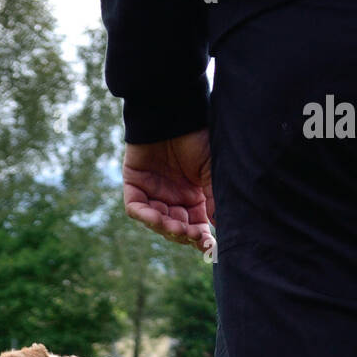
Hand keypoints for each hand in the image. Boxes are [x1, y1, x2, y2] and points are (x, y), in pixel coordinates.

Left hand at [122, 129, 214, 253]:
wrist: (173, 110)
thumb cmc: (196, 136)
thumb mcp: (211, 170)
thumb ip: (215, 199)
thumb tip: (222, 228)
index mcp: (193, 197)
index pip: (196, 227)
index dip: (201, 239)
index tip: (209, 246)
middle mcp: (173, 199)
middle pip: (177, 229)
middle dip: (185, 235)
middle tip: (194, 236)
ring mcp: (153, 193)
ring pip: (157, 223)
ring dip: (168, 229)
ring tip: (178, 228)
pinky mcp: (134, 185)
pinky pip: (136, 210)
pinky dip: (147, 217)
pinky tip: (159, 219)